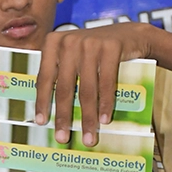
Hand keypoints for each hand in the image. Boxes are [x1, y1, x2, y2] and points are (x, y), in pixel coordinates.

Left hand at [35, 23, 150, 145]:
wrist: (130, 34)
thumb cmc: (93, 51)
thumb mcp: (71, 55)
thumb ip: (58, 72)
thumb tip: (47, 109)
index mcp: (52, 43)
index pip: (45, 78)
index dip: (42, 102)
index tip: (41, 123)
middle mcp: (68, 41)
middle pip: (64, 86)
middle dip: (64, 116)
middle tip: (62, 137)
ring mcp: (90, 42)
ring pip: (86, 88)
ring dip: (87, 116)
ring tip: (88, 136)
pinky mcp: (112, 47)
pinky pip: (107, 82)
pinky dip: (106, 103)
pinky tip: (104, 119)